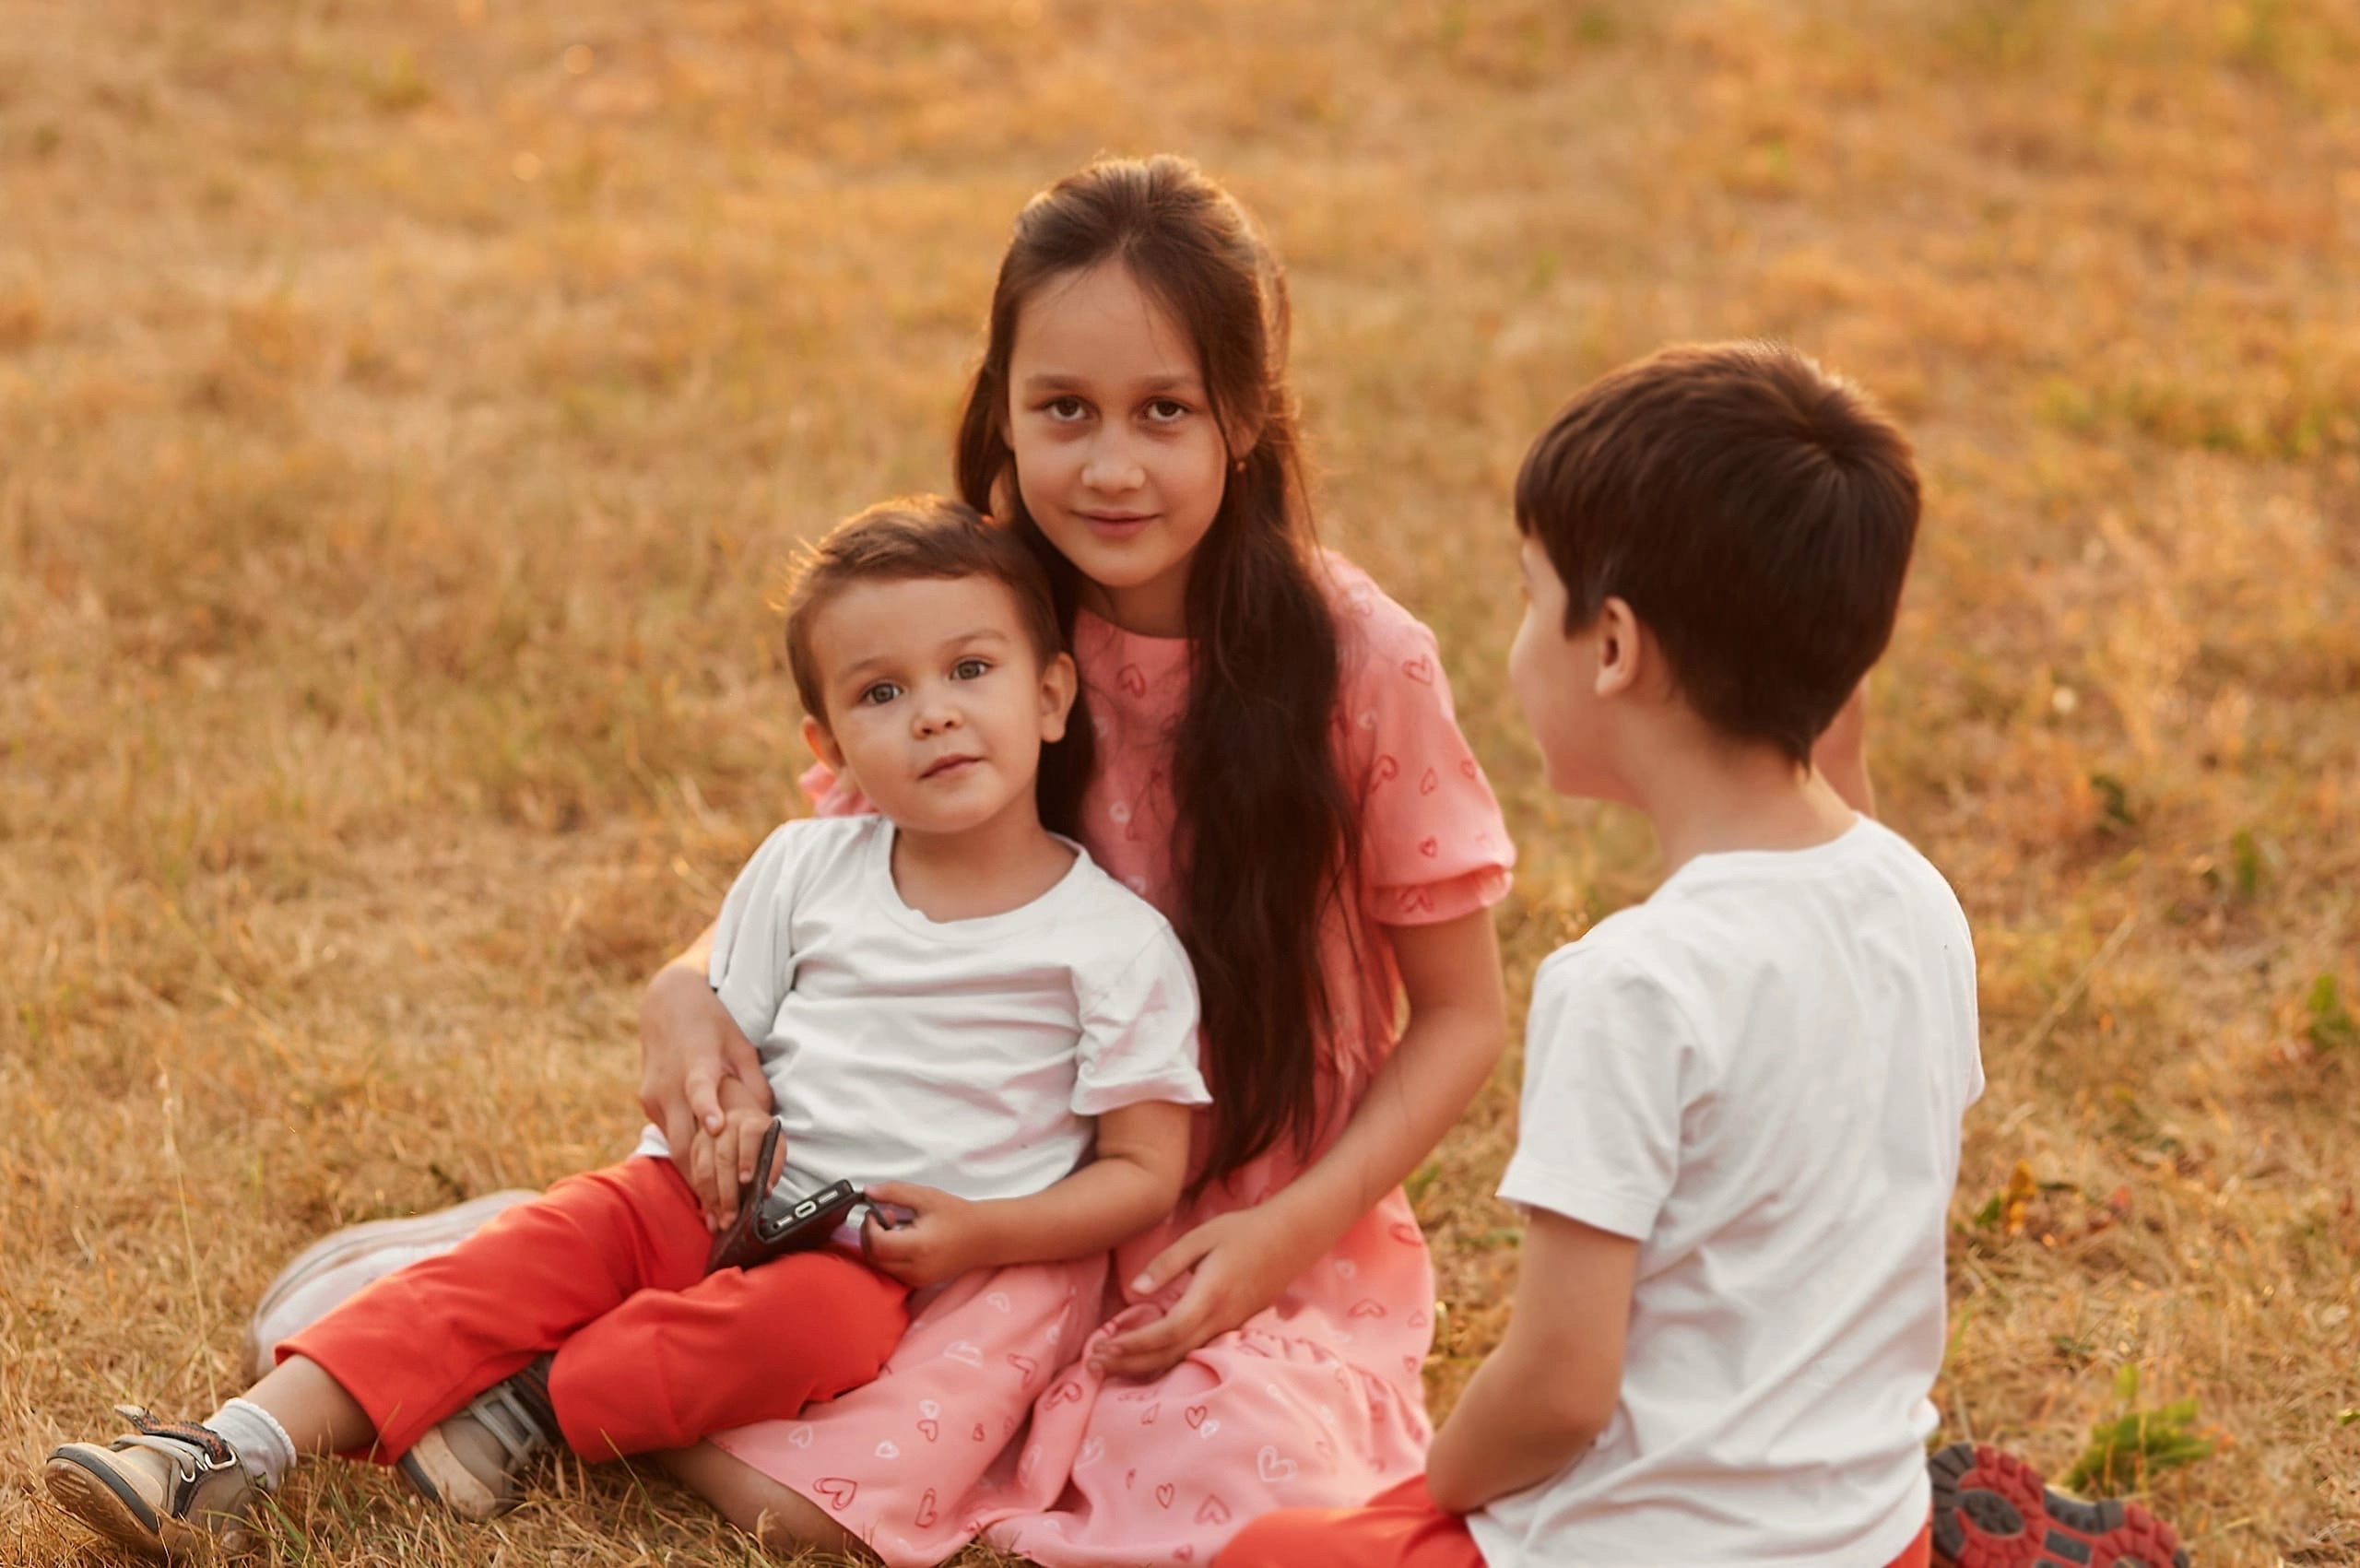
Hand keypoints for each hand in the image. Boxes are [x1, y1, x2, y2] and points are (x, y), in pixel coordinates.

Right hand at [639, 958, 771, 1223]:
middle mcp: (670, 1083)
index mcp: (697, 1062)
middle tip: (727, 1215)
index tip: (715, 1127)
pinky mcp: (648, 1103)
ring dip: (696, 1181)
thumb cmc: (713, 1024)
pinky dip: (686, 1162)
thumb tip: (765, 1124)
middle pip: (686, 1137)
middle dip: (706, 1180)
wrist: (666, 1002)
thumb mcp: (741, 1045)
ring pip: (676, 1147)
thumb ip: (753, 1085)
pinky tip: (702, 1190)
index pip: (700, 1085)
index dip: (707, 1106)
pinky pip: (670, 1139)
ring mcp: (655, 1095)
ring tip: (716, 1217)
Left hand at [859, 1182, 997, 1287]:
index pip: (877, 1245)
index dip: (869, 1227)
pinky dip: (888, 1256)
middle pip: (874, 1258)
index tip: (876, 1213)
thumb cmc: (958, 1216)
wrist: (984, 1237)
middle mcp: (916, 1268)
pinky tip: (902, 1241)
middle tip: (885, 1218)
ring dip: (878, 1247)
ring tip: (896, 1228)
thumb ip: (894, 1192)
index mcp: (918, 1247)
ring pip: (881, 1267)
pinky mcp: (919, 1283)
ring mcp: (917, 1279)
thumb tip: (869, 1191)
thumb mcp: (926, 1197)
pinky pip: (892, 1271)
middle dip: (870, 1236)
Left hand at [1088, 1206, 1308, 1378]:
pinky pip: (1194, 1351)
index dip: (1134, 1345)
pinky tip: (1146, 1360)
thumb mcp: (1202, 1236)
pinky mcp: (1232, 1327)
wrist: (1292, 1239)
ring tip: (1110, 1366)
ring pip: (1182, 1358)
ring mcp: (1228, 1327)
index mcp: (1209, 1295)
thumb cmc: (1243, 1231)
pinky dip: (1166, 1360)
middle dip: (1130, 1363)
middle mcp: (1219, 1319)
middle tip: (1093, 1365)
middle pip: (1170, 1354)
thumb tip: (1134, 1290)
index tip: (1103, 1346)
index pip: (1166, 1332)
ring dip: (1145, 1366)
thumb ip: (1167, 1263)